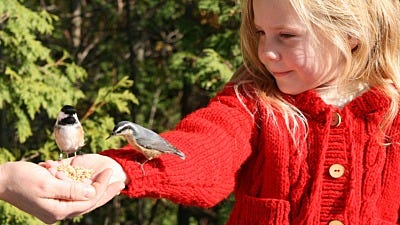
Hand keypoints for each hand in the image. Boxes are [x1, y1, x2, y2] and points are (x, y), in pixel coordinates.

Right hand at [0, 161, 123, 223]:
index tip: (110, 172)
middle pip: (89, 203)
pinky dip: (82, 188)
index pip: (88, 200)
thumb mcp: (48, 184)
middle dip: (105, 192)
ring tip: (111, 182)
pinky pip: (73, 195)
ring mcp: (55, 208)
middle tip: (121, 183)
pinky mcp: (52, 201)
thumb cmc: (21, 179)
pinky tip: (91, 182)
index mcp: (58, 210)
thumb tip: (92, 193)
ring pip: (82, 199)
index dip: (102, 186)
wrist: (1, 180)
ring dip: (96, 190)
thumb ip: (71, 190)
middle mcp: (58, 212)